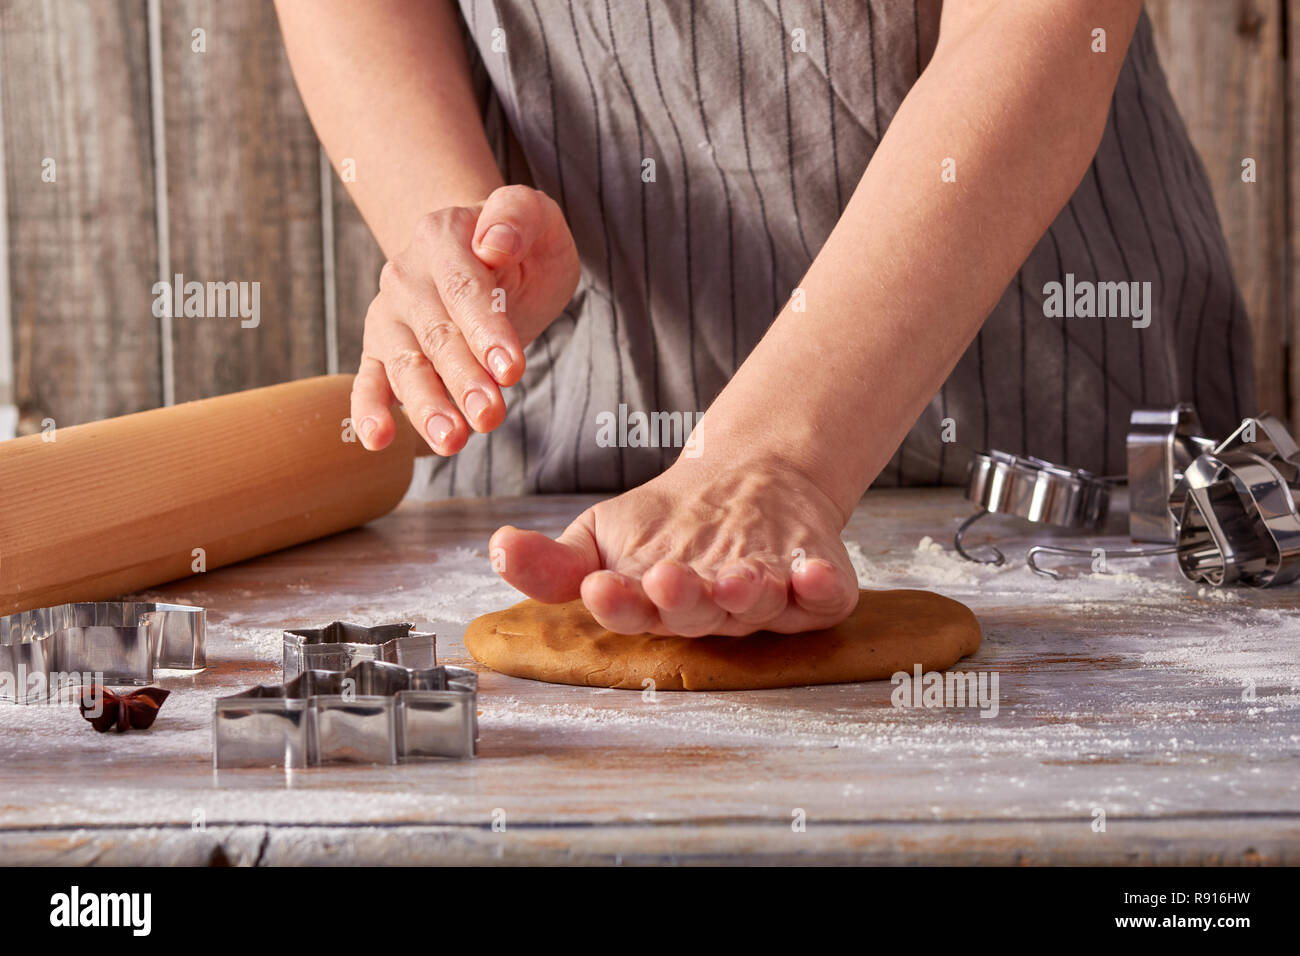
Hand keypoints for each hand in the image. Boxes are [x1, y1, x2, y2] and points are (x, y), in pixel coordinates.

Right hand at [351, 185, 579, 454]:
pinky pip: (368, 382)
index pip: (465, 289)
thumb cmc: (517, 243)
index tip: (511, 369)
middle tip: (490, 416)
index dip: (487, 330)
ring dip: (427, 406)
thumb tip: (492, 243)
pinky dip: (368, 411)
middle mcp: (406, 275)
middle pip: (436, 335)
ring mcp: (389, 316)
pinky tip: (377, 439)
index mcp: (442, 237)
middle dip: (464, 379)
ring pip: (406, 366)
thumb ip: (518, 216)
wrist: (481, 251)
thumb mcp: (536, 217)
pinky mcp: (379, 351)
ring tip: (451, 441)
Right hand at [489, 457, 859, 635]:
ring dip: (748, 596)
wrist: (750, 482)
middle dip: (681, 600)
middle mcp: (709, 609)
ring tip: (737, 578)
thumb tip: (495, 547)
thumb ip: (549, 558)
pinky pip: (824, 597)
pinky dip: (821, 586)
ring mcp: (766, 599)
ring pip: (757, 608)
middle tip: (666, 578)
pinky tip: (813, 571)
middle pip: (695, 613)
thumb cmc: (669, 524)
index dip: (617, 603)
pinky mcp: (817, 588)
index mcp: (652, 603)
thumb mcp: (600, 534)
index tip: (598, 586)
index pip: (630, 610)